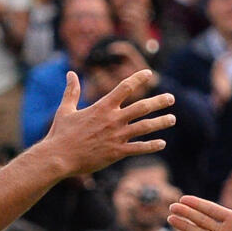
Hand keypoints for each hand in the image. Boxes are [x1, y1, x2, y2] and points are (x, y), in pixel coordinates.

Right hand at [37, 69, 173, 178]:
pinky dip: (152, 146)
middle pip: (142, 107)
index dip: (138, 78)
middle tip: (171, 98)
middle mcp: (113, 119)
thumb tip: (70, 74)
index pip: (125, 87)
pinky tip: (162, 143)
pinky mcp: (116, 152)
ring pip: (145, 127)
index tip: (149, 73)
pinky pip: (138, 148)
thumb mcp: (65, 109)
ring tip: (172, 118)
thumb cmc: (60, 134)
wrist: (58, 157)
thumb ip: (71, 91)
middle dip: (159, 101)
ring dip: (161, 122)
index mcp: (102, 107)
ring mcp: (116, 136)